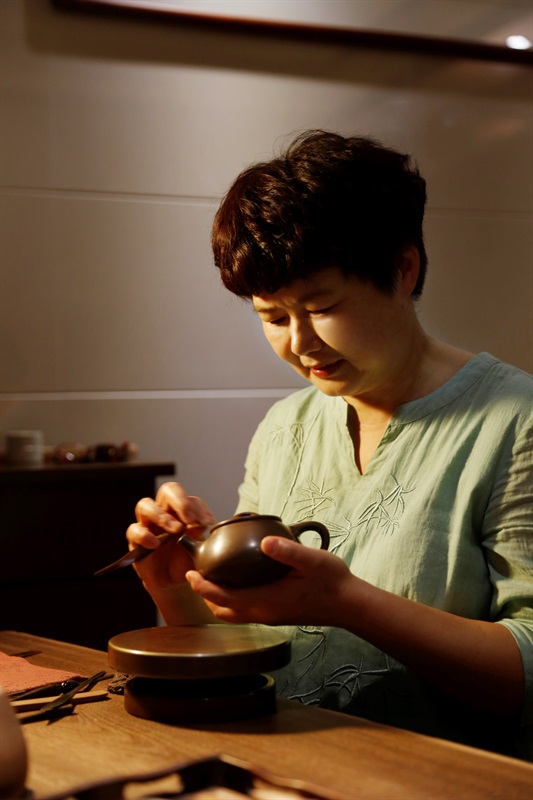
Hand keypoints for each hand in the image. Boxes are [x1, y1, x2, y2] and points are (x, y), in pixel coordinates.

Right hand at [126, 481, 214, 590]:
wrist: (173, 583)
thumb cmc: (186, 561)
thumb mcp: (199, 550)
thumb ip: (200, 535)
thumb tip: (202, 523)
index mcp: (182, 512)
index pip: (189, 498)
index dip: (198, 507)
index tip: (208, 522)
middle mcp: (164, 513)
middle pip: (168, 491)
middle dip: (180, 502)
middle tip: (190, 520)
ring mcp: (148, 524)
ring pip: (145, 505)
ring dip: (162, 516)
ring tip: (175, 530)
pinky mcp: (135, 540)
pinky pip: (134, 530)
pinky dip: (145, 535)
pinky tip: (156, 544)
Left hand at [185, 535, 353, 625]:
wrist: (349, 605)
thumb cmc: (332, 581)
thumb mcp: (313, 561)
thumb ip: (288, 551)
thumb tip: (264, 541)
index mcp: (267, 601)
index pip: (225, 599)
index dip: (203, 587)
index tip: (190, 573)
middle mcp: (264, 613)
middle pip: (222, 611)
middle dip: (205, 594)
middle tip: (195, 572)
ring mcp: (269, 616)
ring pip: (233, 614)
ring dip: (217, 598)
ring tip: (211, 577)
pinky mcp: (275, 615)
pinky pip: (244, 612)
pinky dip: (231, 600)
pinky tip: (237, 582)